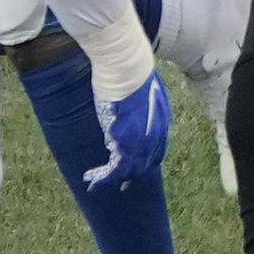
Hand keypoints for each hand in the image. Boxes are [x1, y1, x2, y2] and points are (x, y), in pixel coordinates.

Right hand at [84, 72, 172, 188]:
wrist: (128, 68)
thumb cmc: (133, 73)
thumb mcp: (144, 93)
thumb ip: (142, 108)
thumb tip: (130, 113)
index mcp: (162, 124)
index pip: (157, 153)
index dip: (144, 163)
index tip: (134, 170)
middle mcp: (154, 137)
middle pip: (143, 166)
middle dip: (129, 176)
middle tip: (119, 185)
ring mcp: (141, 141)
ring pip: (128, 170)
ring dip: (112, 178)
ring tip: (96, 182)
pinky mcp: (124, 143)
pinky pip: (114, 168)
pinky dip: (102, 176)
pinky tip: (91, 178)